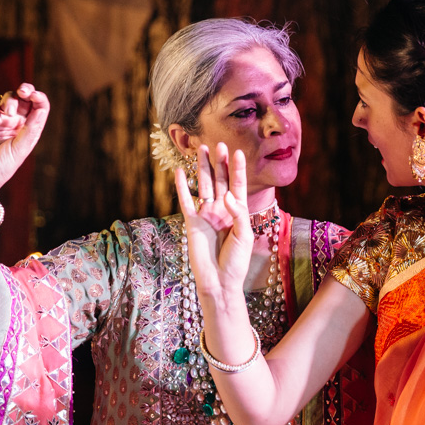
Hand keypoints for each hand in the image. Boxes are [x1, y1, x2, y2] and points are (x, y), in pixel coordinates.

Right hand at [0, 83, 49, 224]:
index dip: (39, 98)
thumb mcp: (21, 148)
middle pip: (24, 99)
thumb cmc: (1, 167)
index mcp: (27, 130)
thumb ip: (31, 128)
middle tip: (24, 90)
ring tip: (9, 112)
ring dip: (11, 101)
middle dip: (26, 90)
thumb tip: (42, 108)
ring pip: (8, 99)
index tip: (36, 95)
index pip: (37, 108)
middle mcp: (14, 123)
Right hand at [174, 143, 253, 304]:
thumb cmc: (236, 261)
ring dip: (203, 168)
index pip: (238, 185)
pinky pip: (186, 200)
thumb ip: (238, 213)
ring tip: (202, 149)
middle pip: (220, 181)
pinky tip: (180, 172)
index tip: (239, 152)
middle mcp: (221, 210)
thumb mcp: (244, 236)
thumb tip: (226, 194)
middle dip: (220, 163)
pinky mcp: (192, 222)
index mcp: (237, 212)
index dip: (238, 170)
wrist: (219, 281)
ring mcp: (206, 215)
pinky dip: (182, 186)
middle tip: (219, 144)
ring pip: (204, 186)